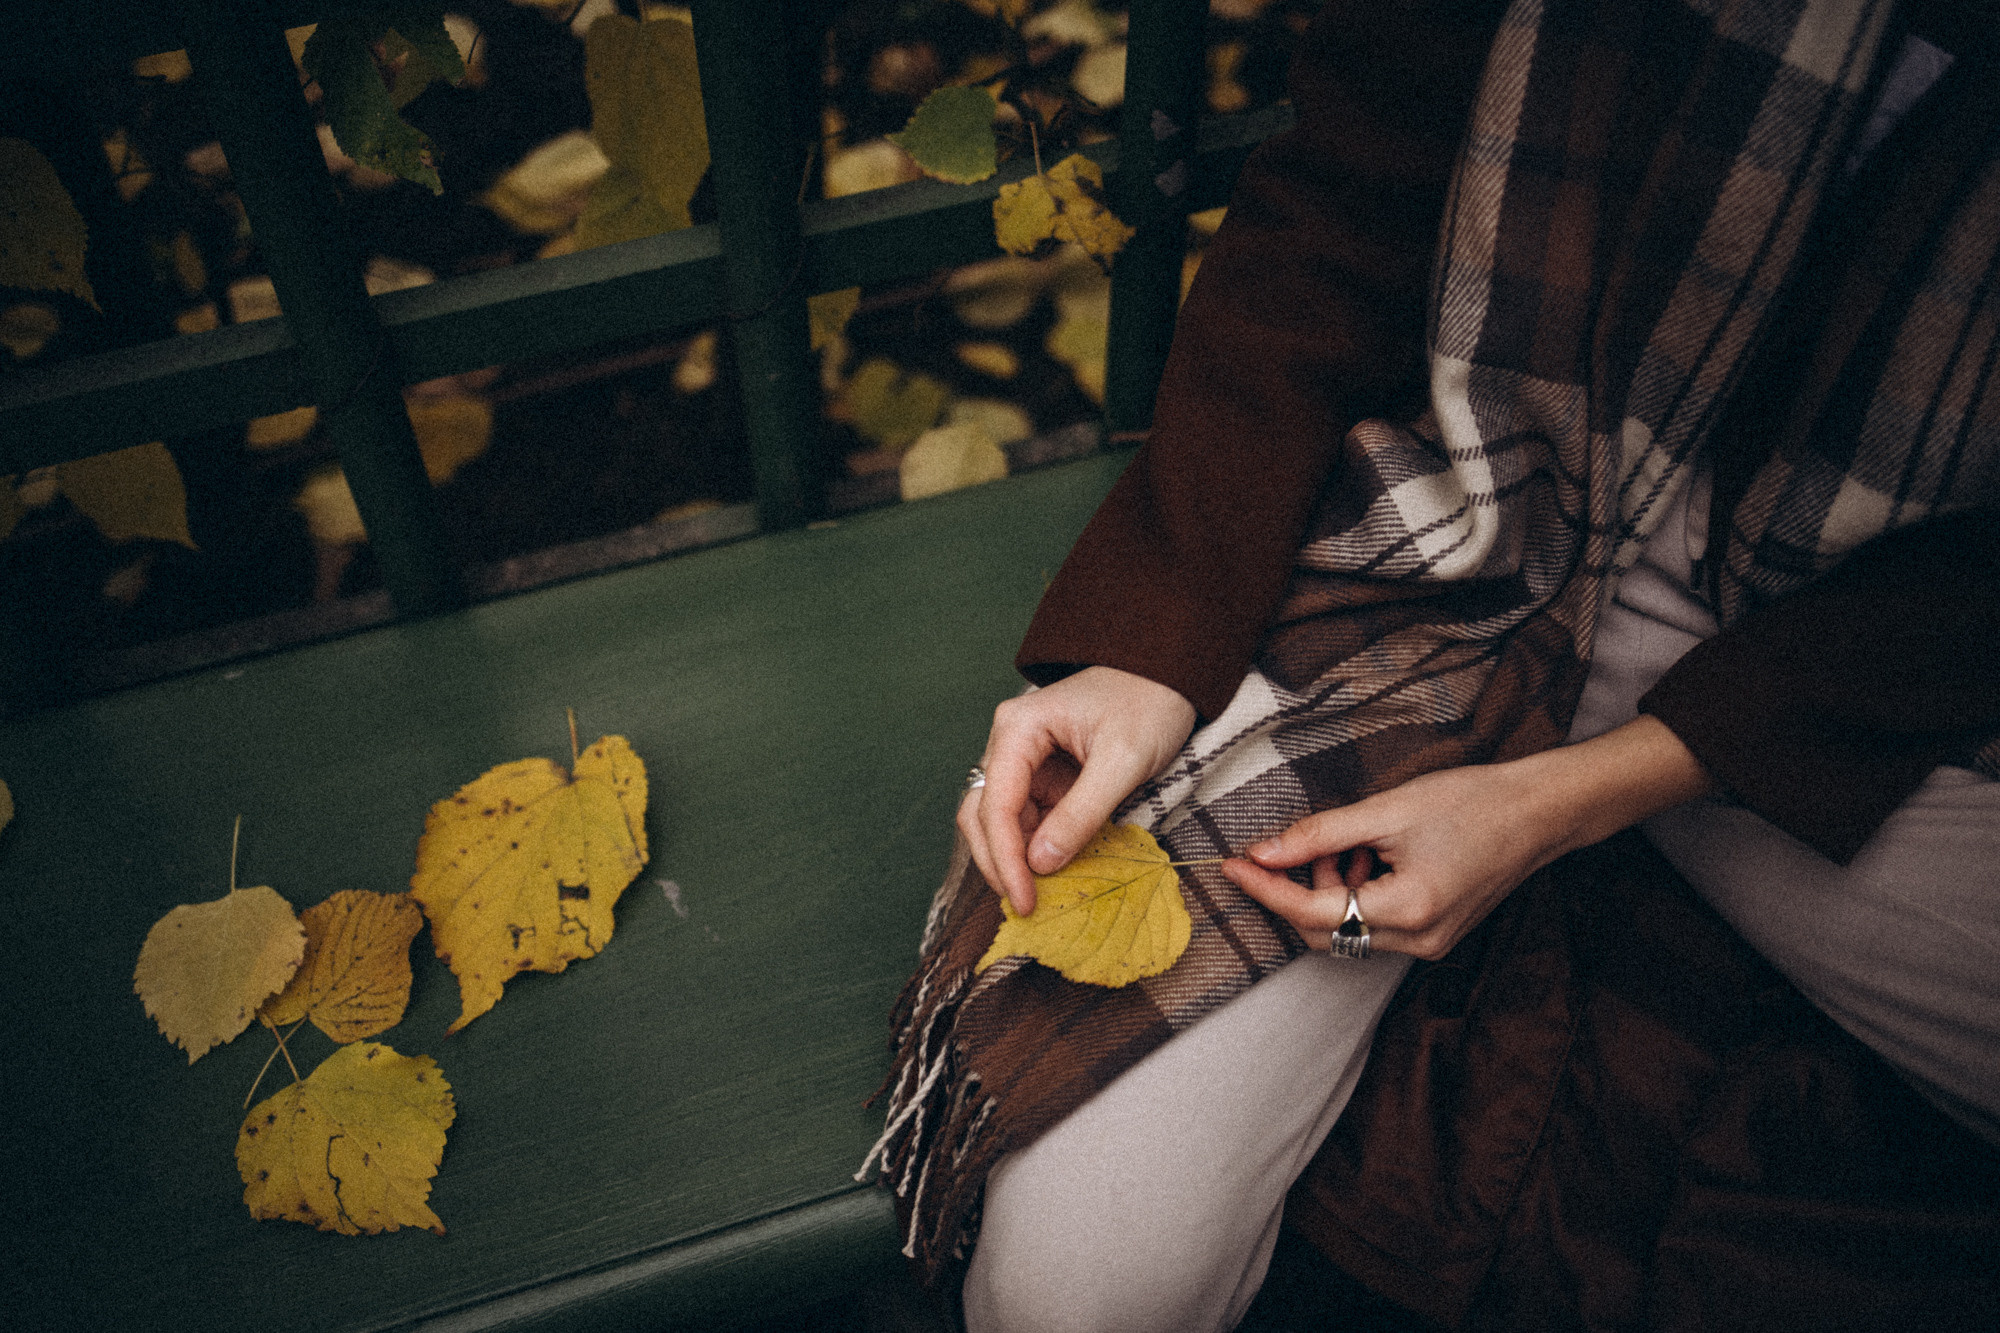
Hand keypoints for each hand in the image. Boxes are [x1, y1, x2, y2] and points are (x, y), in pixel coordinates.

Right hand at [959, 666, 1196, 915]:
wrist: (1169, 674)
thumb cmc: (1149, 703)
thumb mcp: (1122, 761)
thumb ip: (1082, 812)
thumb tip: (1042, 863)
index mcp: (1018, 728)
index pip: (995, 805)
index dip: (1005, 859)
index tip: (1025, 899)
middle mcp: (1010, 743)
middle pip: (982, 814)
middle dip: (999, 863)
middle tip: (1027, 905)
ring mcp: (1025, 760)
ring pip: (999, 821)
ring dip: (1013, 859)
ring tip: (1039, 895)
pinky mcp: (1043, 776)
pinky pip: (1028, 818)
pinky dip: (1035, 849)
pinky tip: (1052, 874)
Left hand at [1221, 716, 1711, 958]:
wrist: (1538, 811)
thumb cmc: (1471, 802)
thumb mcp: (1387, 810)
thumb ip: (1320, 834)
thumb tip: (1263, 851)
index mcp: (1408, 912)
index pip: (1311, 914)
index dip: (1266, 889)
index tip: (1231, 865)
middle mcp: (1420, 941)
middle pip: (1325, 931)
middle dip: (1299, 889)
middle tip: (1297, 842)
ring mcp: (1431, 943)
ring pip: (1348, 928)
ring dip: (1331, 887)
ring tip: (1349, 838)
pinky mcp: (1437, 933)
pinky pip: (1375, 923)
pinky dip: (1357, 890)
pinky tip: (1370, 851)